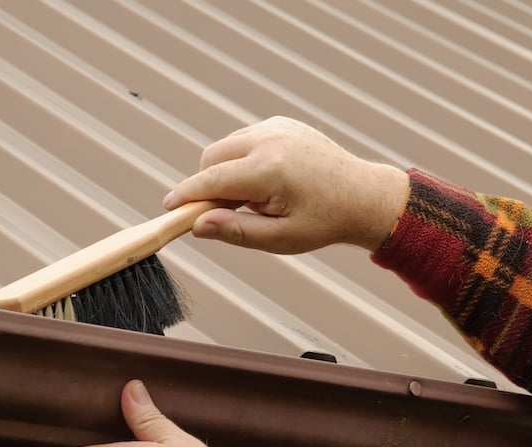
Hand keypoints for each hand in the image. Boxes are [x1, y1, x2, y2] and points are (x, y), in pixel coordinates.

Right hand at [163, 116, 408, 253]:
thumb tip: (198, 226)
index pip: (211, 180)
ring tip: (255, 200)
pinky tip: (266, 182)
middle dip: (207, 185)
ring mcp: (276, 126)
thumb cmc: (324, 221)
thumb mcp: (281, 238)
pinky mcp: (280, 122)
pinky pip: (244, 139)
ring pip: (225, 146)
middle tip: (225, 213)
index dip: (186, 196)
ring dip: (225, 172)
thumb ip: (237, 231)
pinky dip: (242, 159)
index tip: (168, 208)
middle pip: (212, 158)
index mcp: (269, 169)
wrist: (362, 195)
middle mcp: (270, 139)